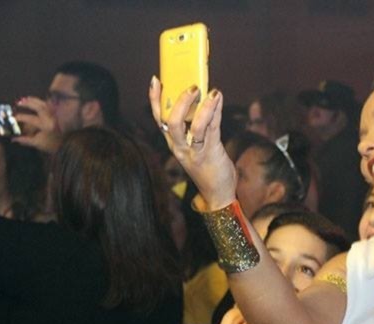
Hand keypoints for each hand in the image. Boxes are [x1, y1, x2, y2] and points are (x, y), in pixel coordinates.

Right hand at [13, 96, 62, 153]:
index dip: (20, 117)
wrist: (68, 145)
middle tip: (18, 103)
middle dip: (27, 103)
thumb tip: (13, 139)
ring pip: (44, 103)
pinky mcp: (58, 113)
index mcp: (45, 125)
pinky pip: (49, 104)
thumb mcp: (38, 143)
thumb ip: (25, 140)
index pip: (30, 118)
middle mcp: (50, 117)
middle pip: (38, 107)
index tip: (13, 117)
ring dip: (33, 100)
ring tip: (24, 99)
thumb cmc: (52, 145)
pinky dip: (41, 102)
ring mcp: (55, 114)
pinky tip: (34, 101)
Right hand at [148, 77, 235, 209]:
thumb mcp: (196, 146)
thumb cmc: (208, 166)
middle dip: (180, 102)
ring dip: (203, 107)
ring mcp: (195, 152)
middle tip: (192, 86)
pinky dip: (215, 111)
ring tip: (211, 91)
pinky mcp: (211, 153)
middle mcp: (180, 147)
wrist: (218, 194)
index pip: (159, 119)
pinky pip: (211, 129)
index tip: (155, 80)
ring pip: (194, 126)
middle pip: (171, 122)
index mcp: (173, 143)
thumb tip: (202, 98)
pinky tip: (218, 99)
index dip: (155, 99)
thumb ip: (196, 126)